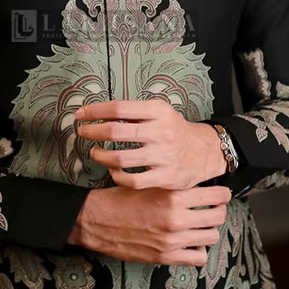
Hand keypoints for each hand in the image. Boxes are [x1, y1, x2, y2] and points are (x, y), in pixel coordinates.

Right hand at [69, 183, 231, 266]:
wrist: (96, 220)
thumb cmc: (120, 199)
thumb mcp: (149, 183)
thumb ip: (173, 184)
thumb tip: (197, 184)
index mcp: (172, 196)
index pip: (216, 195)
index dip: (222, 194)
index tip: (221, 194)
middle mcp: (175, 218)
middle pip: (218, 216)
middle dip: (218, 211)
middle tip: (213, 208)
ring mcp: (172, 239)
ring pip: (211, 236)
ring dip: (208, 230)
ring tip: (200, 225)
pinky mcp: (165, 256)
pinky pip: (198, 257)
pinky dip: (198, 250)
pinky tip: (190, 242)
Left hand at [74, 99, 226, 189]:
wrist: (206, 151)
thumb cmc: (176, 131)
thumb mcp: (161, 112)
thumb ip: (135, 111)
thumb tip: (99, 111)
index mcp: (158, 112)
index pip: (119, 107)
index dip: (95, 111)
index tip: (81, 115)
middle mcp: (161, 132)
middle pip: (116, 131)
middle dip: (92, 131)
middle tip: (82, 132)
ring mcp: (164, 156)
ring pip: (121, 158)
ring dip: (100, 155)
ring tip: (94, 152)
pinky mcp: (166, 177)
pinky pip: (132, 180)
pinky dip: (117, 176)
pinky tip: (113, 170)